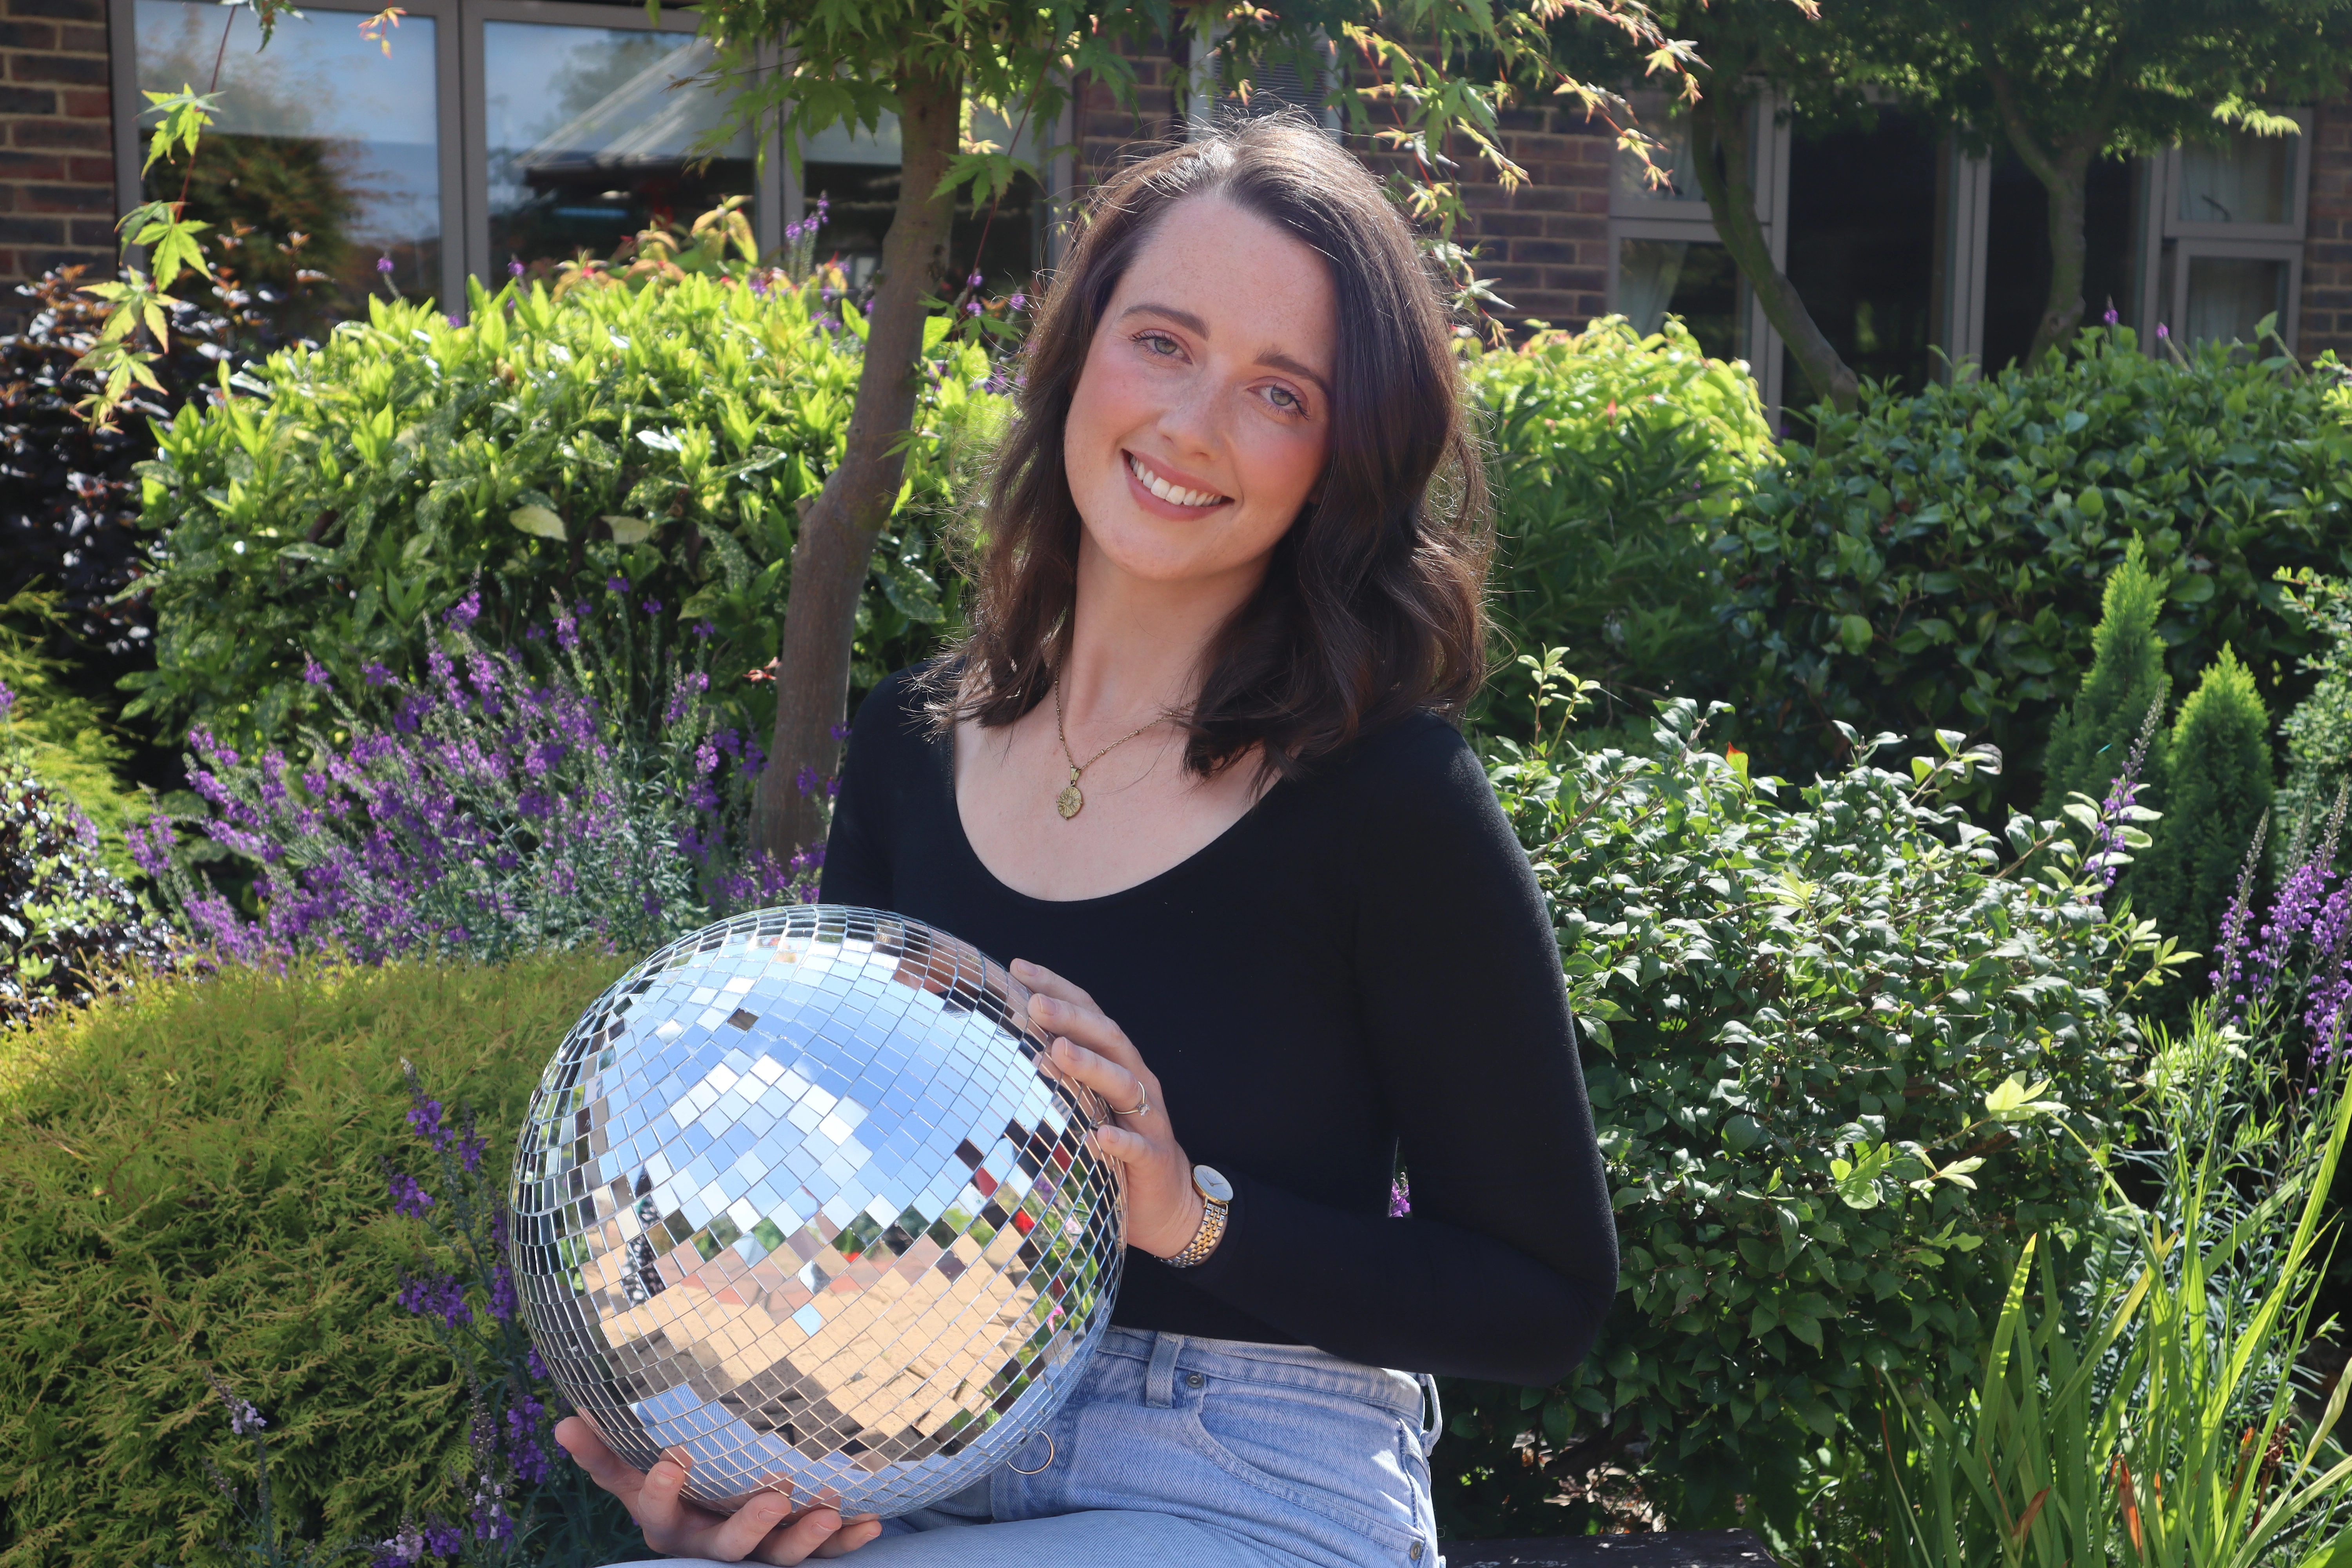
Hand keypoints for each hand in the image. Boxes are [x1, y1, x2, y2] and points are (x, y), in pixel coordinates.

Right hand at [554, 1414, 882, 1562]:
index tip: (673, 1457)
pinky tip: (873, 1519)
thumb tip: (565, 1418)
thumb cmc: (669, 1482)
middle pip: (726, 1547)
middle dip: (749, 1526)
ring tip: (827, 1509)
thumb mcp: (631, 1468)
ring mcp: (753, 1551)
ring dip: (804, 1537)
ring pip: (778, 1556)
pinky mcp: (789, 1550)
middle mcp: (709, 1543)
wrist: (707, 1511)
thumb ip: (603, 1448)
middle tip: (772, 1495)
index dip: (661, 1488)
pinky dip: (845, 1539)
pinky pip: (821, 1552)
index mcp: (668, 1521)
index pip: (657, 1511)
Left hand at [1012, 957, 1206, 1259]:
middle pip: (1107, 1038)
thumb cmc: (1115, 1145)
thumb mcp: (1085, 1104)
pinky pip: (1138, 1146)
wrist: (1168, 1202)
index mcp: (1117, 1062)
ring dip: (1091, 1065)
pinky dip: (1121, 1139)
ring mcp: (1148, 1118)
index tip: (1018, 968)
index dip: (1057, 987)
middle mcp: (1136, 1080)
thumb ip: (1057, 1075)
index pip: (1088, 1014)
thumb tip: (996, 1049)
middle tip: (1035, 1003)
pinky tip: (1102, 1136)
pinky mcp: (1154, 1158)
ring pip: (1123, 1083)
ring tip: (1058, 1051)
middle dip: (1071, 1017)